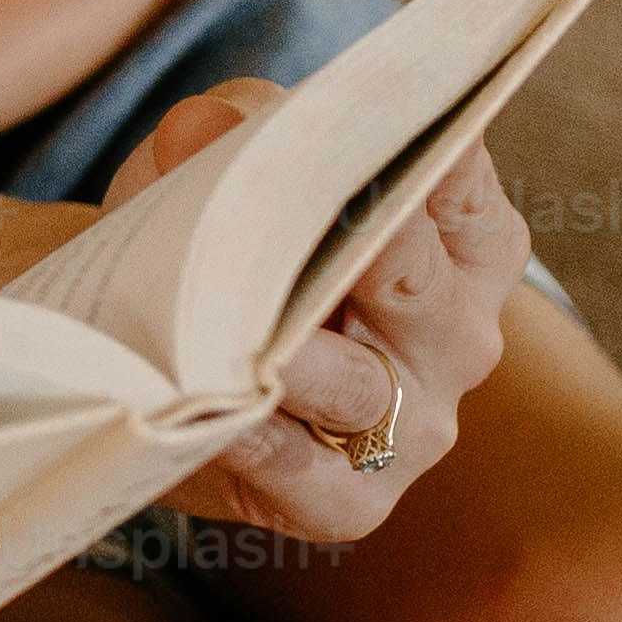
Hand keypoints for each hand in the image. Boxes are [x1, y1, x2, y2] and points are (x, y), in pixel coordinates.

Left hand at [110, 81, 528, 546]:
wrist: (159, 356)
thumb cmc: (225, 244)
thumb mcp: (227, 165)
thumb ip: (225, 132)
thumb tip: (201, 127)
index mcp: (462, 247)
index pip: (460, 191)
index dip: (428, 155)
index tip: (399, 118)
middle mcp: (455, 338)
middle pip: (416, 284)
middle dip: (370, 245)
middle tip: (330, 212)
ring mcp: (411, 427)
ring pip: (361, 384)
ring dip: (300, 355)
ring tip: (249, 331)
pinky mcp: (346, 503)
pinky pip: (308, 475)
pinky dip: (263, 444)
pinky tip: (224, 412)